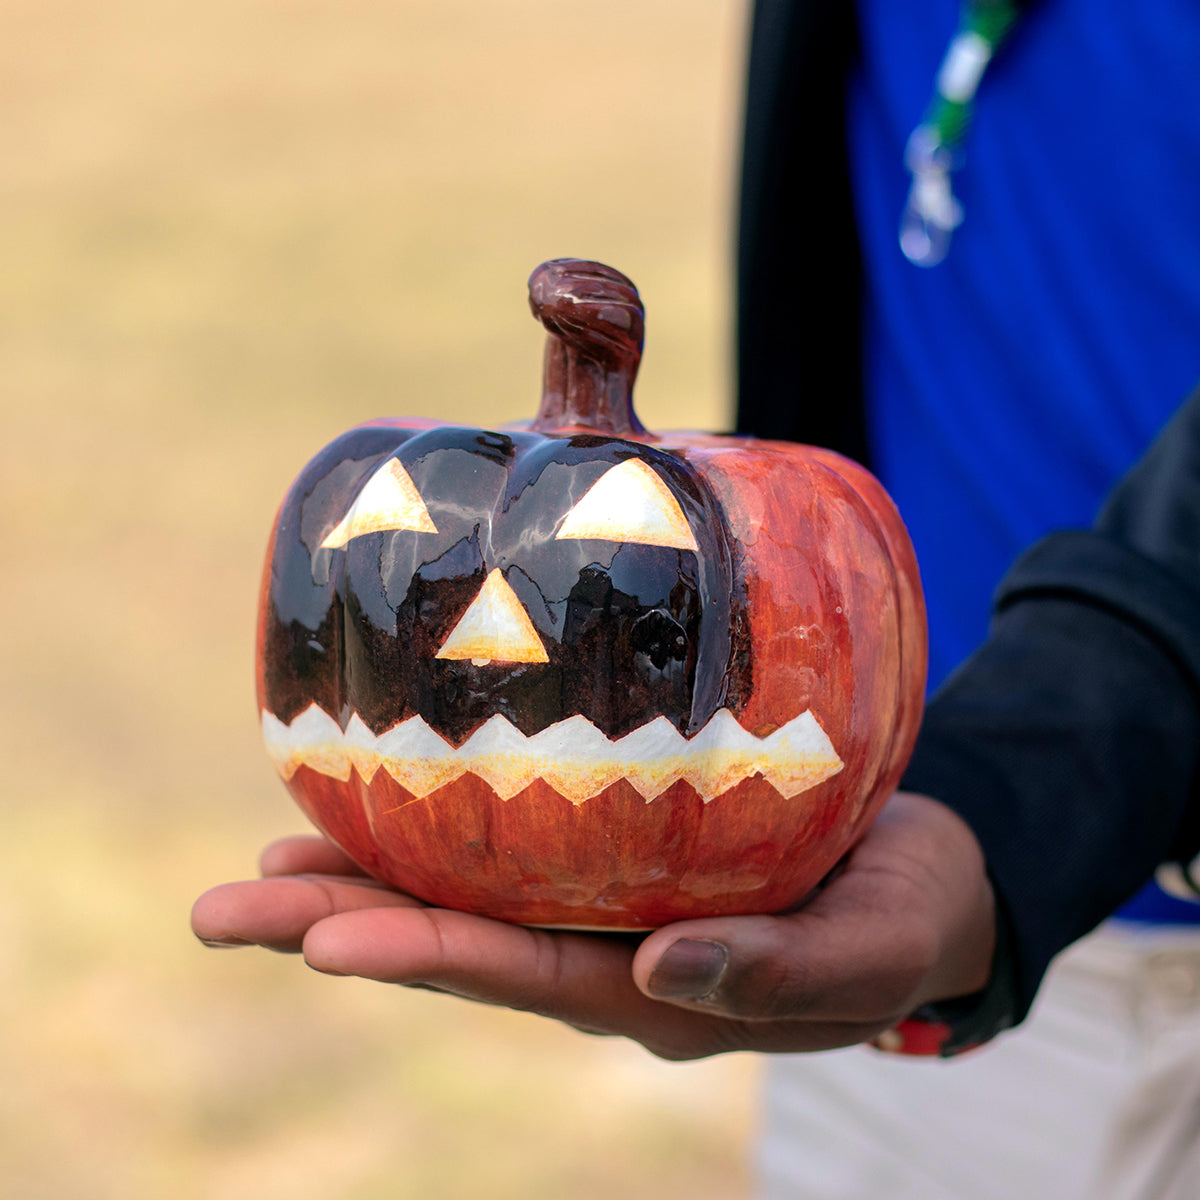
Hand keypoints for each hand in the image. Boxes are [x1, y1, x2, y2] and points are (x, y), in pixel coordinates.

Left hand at [191, 791, 994, 1059]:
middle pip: (465, 946)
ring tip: (265, 869)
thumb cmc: (908, 912)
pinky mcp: (621, 850)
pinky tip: (375, 805)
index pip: (525, 977)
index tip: (322, 939)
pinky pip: (513, 848)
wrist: (929, 870)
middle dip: (346, 929)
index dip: (425, 956)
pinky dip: (436, 832)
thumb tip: (666, 971)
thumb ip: (782, 972)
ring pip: (472, 900)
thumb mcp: (870, 951)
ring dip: (366, 885)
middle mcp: (614, 955)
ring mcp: (610, 904)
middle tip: (227, 911)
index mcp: (665, 993)